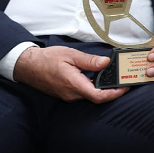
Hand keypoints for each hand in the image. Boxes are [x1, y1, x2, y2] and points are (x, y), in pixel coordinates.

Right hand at [12, 46, 127, 102]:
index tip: (125, 87)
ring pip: (90, 95)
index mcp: (74, 84)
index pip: (98, 96)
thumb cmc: (47, 59)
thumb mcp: (70, 55)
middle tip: (125, 80)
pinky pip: (84, 93)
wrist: (28, 66)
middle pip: (97, 97)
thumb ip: (89, 60)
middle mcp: (72, 94)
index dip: (114, 94)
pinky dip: (95, 87)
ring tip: (116, 77)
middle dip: (113, 91)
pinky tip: (101, 78)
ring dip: (104, 89)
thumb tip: (106, 62)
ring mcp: (68, 95)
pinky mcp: (66, 93)